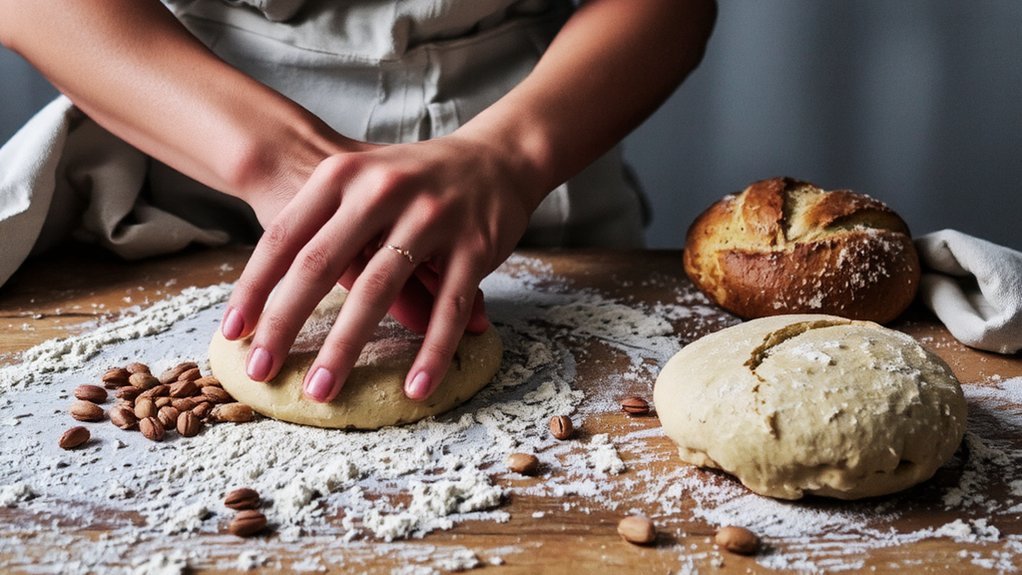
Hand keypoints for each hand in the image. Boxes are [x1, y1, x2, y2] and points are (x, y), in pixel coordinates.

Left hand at [220, 133, 538, 401]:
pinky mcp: (474, 245)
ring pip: (378, 291)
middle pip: (320, 266)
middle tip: (261, 371)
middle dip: (285, 325)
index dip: (254, 289)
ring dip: (346, 347)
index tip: (232, 334)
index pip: (284, 238)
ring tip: (321, 391)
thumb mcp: (361, 180)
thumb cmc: (413, 179)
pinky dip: (431, 352)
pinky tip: (416, 387)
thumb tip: (268, 291)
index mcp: (344, 175)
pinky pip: (446, 307)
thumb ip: (320, 223)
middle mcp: (382, 191)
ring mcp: (431, 217)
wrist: (497, 156)